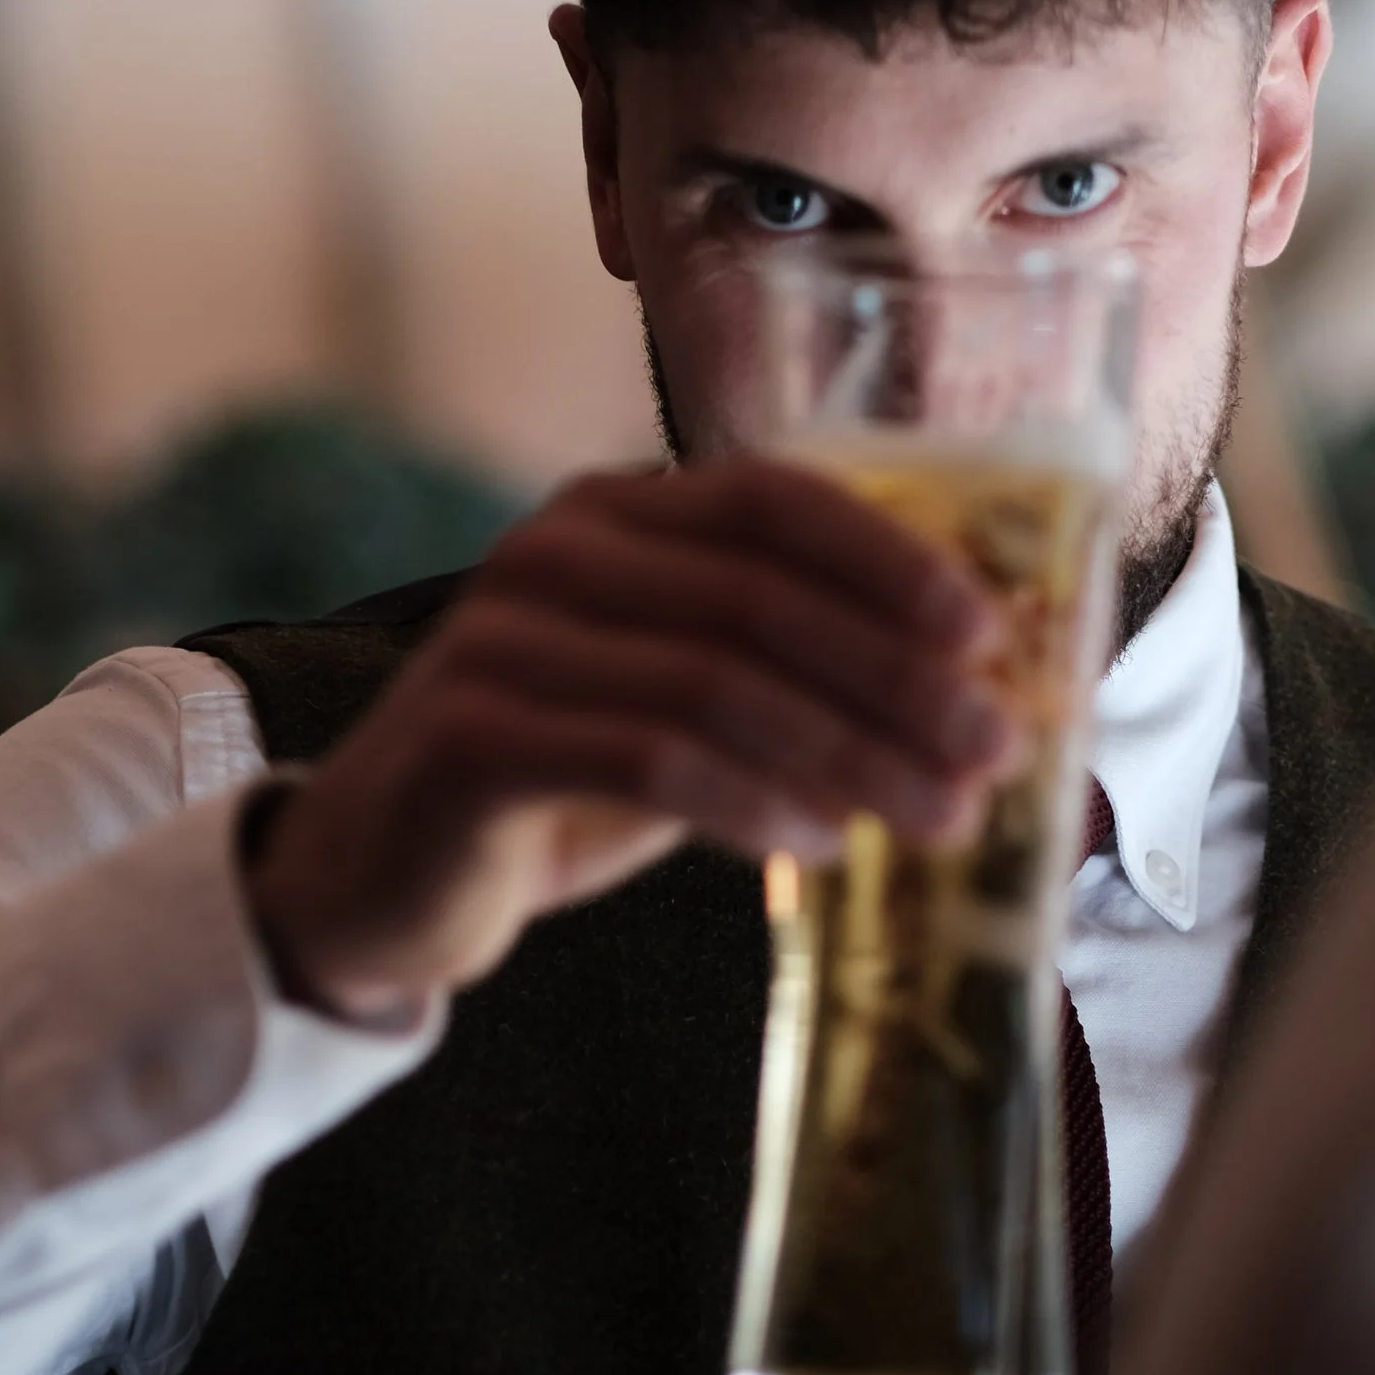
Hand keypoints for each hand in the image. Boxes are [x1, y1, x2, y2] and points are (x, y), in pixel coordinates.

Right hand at [244, 454, 1017, 1023]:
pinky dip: (750, 802)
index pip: (775, 500)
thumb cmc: (555, 783)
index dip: (892, 560)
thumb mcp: (679, 708)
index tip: (992, 636)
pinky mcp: (471, 735)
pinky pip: (645, 757)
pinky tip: (817, 844)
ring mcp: (503, 638)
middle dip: (897, 679)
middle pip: (762, 597)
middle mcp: (554, 552)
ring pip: (716, 680)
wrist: (381, 874)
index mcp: (615, 515)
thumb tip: (967, 700)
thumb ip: (787, 680)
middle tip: (990, 753)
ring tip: (933, 818)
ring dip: (848, 754)